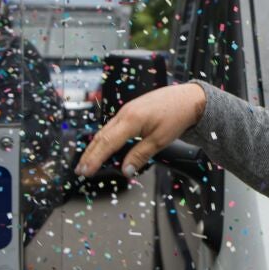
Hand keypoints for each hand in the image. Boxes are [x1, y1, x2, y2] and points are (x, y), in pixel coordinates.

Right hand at [74, 83, 206, 177]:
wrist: (188, 98)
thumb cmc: (177, 115)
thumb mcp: (160, 140)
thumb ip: (140, 156)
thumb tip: (126, 170)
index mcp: (131, 120)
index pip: (107, 143)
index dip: (94, 159)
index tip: (86, 171)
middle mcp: (125, 113)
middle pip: (101, 136)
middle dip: (89, 154)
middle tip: (80, 169)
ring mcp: (126, 110)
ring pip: (105, 131)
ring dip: (95, 147)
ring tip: (87, 161)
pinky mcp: (130, 110)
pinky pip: (112, 126)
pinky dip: (105, 139)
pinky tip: (103, 147)